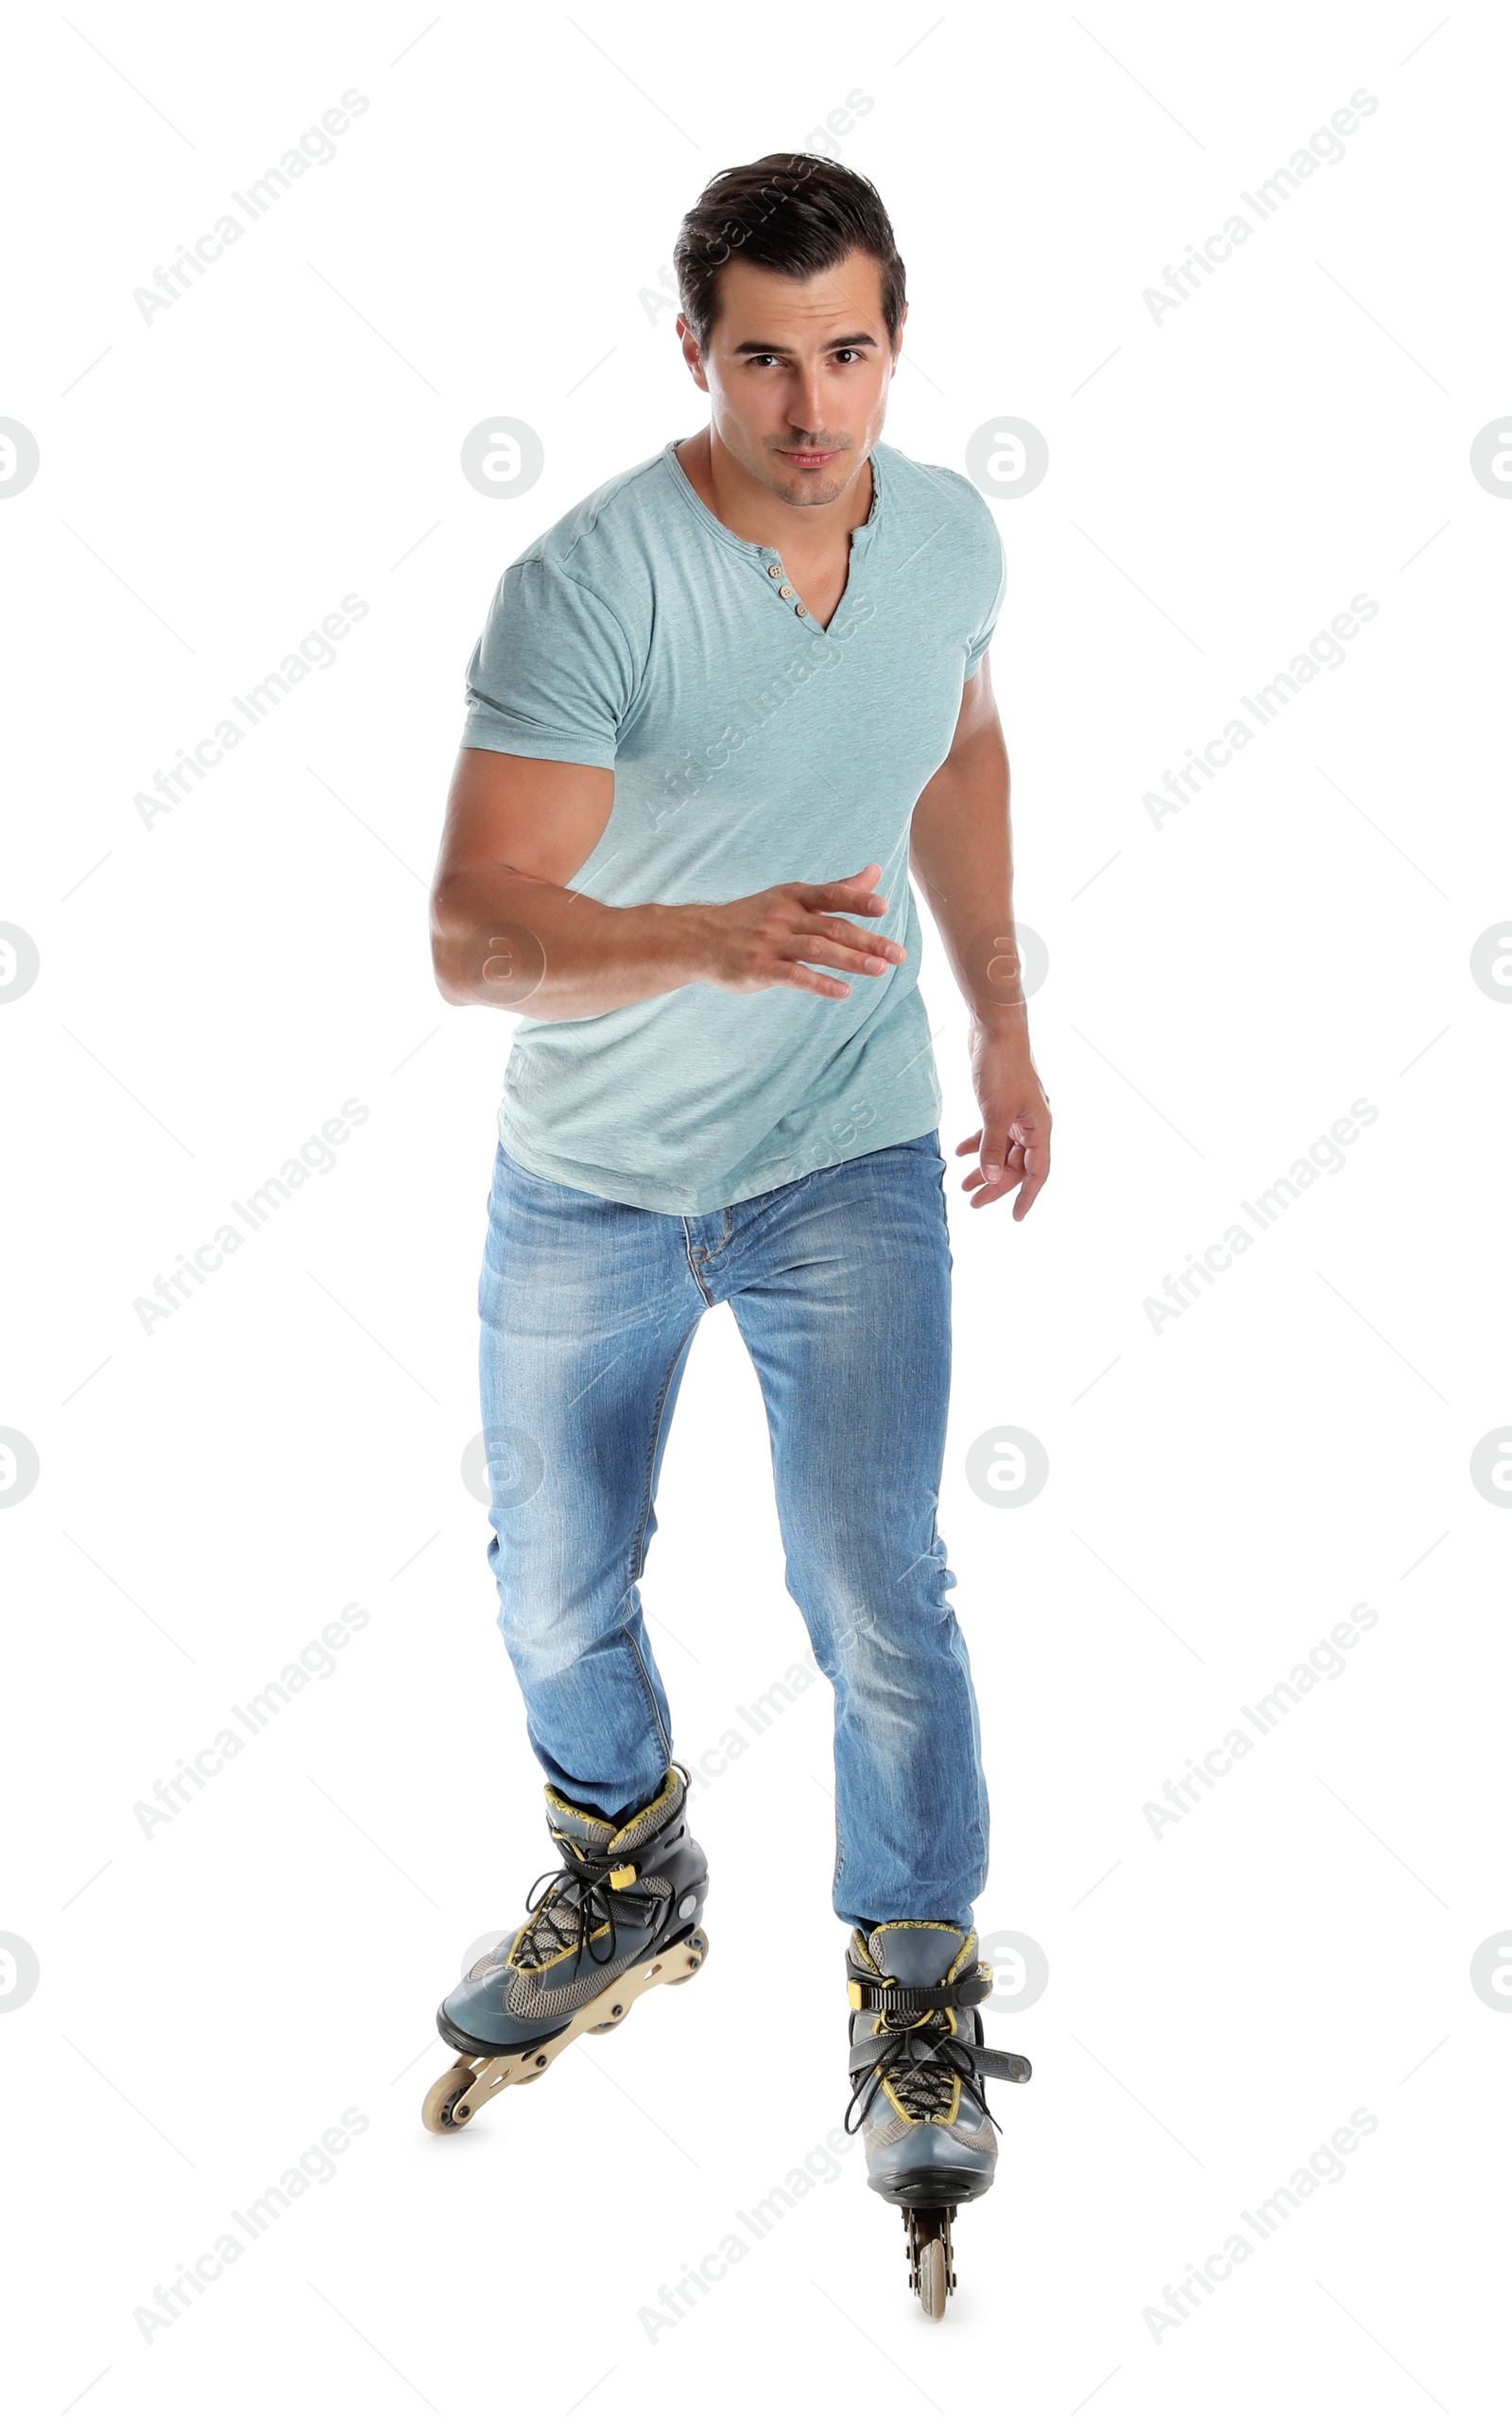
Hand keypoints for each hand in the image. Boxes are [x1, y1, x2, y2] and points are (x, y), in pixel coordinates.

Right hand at [690, 863, 906, 998]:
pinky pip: (793, 976)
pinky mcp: (759, 969)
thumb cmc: (753, 918)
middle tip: (899, 954)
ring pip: (817, 950)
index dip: (857, 900)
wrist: (699, 938)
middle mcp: (784, 916)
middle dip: (868, 941)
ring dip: (850, 960)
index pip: (831, 895)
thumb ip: (838, 889)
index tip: (883, 908)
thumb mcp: (793, 898)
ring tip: (880, 970)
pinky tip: (843, 992)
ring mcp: (771, 943)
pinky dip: (820, 984)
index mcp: (795, 897)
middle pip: (832, 927)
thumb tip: (877, 871)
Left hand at [956, 1033, 1050, 1216]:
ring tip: (963, 1184)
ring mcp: (1017, 1112)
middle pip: (1017, 1164)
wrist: (995, 1028)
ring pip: (1002, 1149)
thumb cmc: (1001, 1067)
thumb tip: (991, 1179)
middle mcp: (1032, 1122)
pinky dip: (977, 1143)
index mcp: (1039, 1127)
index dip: (1027, 1196)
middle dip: (996, 1184)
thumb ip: (993, 1147)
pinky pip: (992, 1131)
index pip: (1037, 1171)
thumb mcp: (995, 1112)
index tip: (1016, 1218)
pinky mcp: (1001, 1102)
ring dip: (984, 1166)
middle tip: (973, 1202)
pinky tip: (958, 1152)